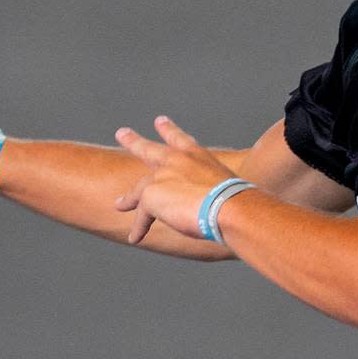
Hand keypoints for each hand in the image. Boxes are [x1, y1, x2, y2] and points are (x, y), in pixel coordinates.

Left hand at [114, 115, 234, 244]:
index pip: (180, 139)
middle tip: (122, 133)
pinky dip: (140, 228)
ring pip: (139, 188)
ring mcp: (162, 175)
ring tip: (118, 204)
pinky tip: (135, 238)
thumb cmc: (238, 202)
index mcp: (198, 156)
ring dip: (128, 198)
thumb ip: (212, 192)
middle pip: (149, 149)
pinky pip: (143, 216)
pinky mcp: (151, 194)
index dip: (169, 130)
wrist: (230, 208)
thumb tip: (211, 209)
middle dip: (134, 142)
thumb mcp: (226, 189)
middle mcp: (177, 160)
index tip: (159, 120)